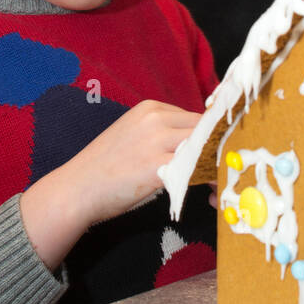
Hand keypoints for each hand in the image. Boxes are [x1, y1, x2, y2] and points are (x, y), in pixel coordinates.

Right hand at [20, 100, 201, 269]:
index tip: (218, 157)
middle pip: (206, 130)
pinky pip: (196, 169)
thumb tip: (196, 145)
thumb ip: (163, 134)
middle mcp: (156, 119)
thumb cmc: (104, 168)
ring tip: (219, 186)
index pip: (198, 118)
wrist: (77, 189)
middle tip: (227, 173)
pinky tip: (211, 194)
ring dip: (217, 167)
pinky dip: (208, 181)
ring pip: (205, 147)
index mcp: (151, 108)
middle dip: (219, 151)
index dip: (212, 139)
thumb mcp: (134, 136)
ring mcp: (157, 141)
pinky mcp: (157, 167)